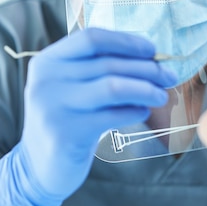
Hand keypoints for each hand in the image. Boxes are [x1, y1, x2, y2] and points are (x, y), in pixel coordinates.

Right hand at [0, 28, 176, 205]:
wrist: (37, 167)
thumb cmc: (68, 119)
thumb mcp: (72, 86)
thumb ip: (99, 68)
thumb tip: (151, 56)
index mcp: (48, 61)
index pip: (92, 38)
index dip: (127, 42)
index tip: (152, 50)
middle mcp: (47, 80)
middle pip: (109, 64)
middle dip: (147, 68)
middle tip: (169, 76)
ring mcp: (53, 107)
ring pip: (114, 87)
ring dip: (146, 89)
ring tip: (162, 95)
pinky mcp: (65, 133)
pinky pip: (112, 116)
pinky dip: (135, 111)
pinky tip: (143, 112)